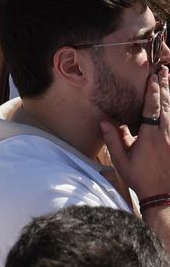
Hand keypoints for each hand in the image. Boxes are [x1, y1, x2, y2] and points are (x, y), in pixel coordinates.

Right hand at [100, 63, 169, 197]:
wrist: (163, 195)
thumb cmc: (141, 179)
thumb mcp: (122, 161)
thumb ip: (114, 140)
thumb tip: (105, 122)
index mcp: (151, 137)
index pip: (152, 109)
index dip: (153, 92)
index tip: (153, 77)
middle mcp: (166, 135)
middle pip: (167, 105)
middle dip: (165, 87)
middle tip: (164, 71)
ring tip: (169, 81)